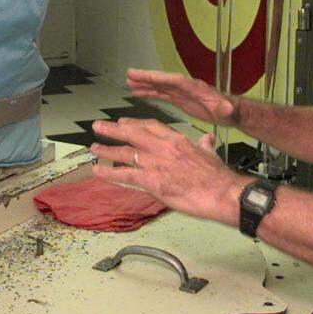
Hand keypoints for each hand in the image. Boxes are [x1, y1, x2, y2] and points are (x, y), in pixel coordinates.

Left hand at [89, 118, 247, 224]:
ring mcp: (153, 163)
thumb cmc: (217, 174)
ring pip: (124, 153)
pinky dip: (109, 173)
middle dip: (113, 130)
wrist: (218, 191)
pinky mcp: (150, 181)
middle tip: (98, 126)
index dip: (135, 124)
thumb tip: (207, 139)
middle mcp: (161, 147)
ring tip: (93, 148)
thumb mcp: (210, 152)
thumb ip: (204, 144)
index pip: (151, 126)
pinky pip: (124, 175)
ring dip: (106, 150)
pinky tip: (97, 172)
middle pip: (132, 134)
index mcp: (176, 139)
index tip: (124, 122)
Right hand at [126, 68, 239, 126]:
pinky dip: (150, 93)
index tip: (144, 76)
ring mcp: (182, 92)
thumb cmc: (229, 110)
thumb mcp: (227, 110)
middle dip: (147, 77)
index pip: (174, 80)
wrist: (231, 112)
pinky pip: (162, 94)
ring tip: (128, 83)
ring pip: (160, 86)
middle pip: (163, 80)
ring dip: (145, 84)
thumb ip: (224, 108)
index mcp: (195, 88)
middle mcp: (186, 87)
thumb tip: (225, 107)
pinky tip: (138, 93)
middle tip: (129, 74)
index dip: (159, 78)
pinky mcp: (180, 99)